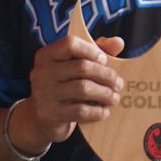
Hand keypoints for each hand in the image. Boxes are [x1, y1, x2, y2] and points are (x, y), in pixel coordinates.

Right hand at [16, 35, 125, 154]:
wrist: (42, 119)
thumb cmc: (64, 86)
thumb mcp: (75, 66)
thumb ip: (96, 52)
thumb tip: (118, 42)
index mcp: (46, 55)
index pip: (70, 43)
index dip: (92, 50)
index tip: (104, 60)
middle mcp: (40, 72)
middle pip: (82, 67)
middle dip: (106, 75)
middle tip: (119, 83)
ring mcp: (43, 94)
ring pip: (83, 89)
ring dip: (105, 94)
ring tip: (114, 97)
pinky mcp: (49, 114)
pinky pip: (81, 111)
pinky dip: (97, 111)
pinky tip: (104, 111)